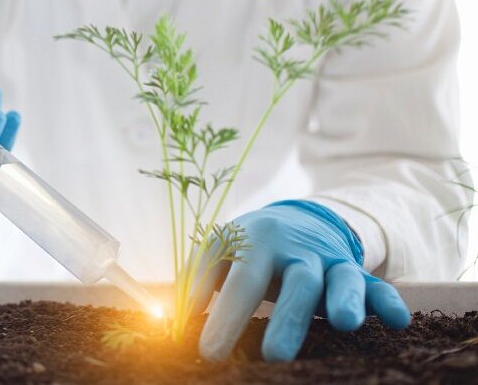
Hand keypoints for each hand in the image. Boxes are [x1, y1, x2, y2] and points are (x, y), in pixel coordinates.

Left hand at [196, 199, 410, 361]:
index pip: (239, 281)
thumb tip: (178, 319)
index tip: (208, 353)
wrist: (293, 219)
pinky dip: (388, 301)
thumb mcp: (219, 251)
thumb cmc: (246, 246)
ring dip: (346, 299)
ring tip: (345, 325)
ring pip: (342, 278)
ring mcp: (330, 260)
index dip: (224, 317)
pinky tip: (398, 322)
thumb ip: (198, 280)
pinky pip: (376, 284)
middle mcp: (297, 250)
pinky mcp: (355, 272)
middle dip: (286, 319)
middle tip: (273, 357)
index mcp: (256, 242)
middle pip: (295, 282)